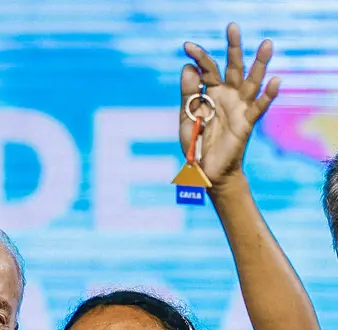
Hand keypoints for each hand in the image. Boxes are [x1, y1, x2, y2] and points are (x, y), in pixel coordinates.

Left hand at [180, 23, 279, 184]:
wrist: (205, 170)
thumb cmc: (196, 143)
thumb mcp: (187, 117)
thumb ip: (188, 94)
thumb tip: (188, 68)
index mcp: (209, 93)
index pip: (206, 69)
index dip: (198, 57)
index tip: (187, 46)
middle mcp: (227, 96)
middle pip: (232, 67)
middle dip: (233, 47)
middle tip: (232, 27)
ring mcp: (239, 107)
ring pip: (251, 81)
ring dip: (259, 64)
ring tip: (267, 44)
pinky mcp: (246, 122)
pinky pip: (259, 107)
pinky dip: (268, 95)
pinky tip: (276, 81)